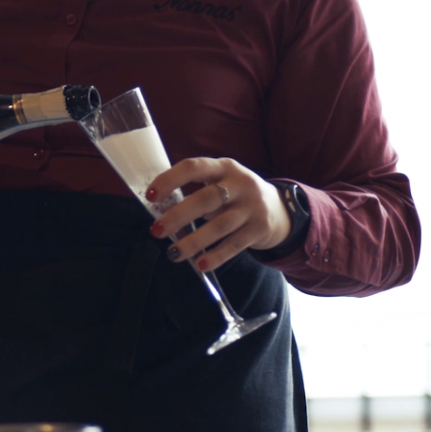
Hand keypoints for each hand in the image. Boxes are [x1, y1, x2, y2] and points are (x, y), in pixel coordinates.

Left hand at [144, 158, 291, 272]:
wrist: (280, 209)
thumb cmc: (236, 195)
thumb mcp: (222, 181)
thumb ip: (198, 188)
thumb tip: (161, 208)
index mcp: (224, 167)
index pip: (194, 167)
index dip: (170, 180)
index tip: (151, 195)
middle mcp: (240, 184)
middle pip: (206, 199)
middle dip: (178, 216)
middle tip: (156, 230)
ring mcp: (252, 207)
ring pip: (220, 225)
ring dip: (194, 241)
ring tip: (173, 253)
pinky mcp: (260, 229)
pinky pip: (235, 244)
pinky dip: (216, 256)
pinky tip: (200, 264)